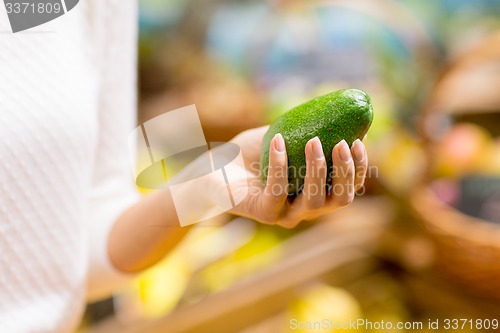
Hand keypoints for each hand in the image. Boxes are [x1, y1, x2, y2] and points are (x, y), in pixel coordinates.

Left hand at [229, 126, 367, 227]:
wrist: (215, 166)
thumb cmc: (253, 153)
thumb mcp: (288, 138)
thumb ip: (313, 132)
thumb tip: (345, 116)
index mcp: (316, 193)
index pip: (348, 189)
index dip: (360, 169)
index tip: (359, 142)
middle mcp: (305, 209)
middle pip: (340, 200)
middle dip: (346, 172)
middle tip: (340, 143)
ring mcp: (285, 215)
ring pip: (314, 200)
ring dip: (318, 169)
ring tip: (313, 141)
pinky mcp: (263, 213)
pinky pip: (278, 192)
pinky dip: (281, 165)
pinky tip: (278, 141)